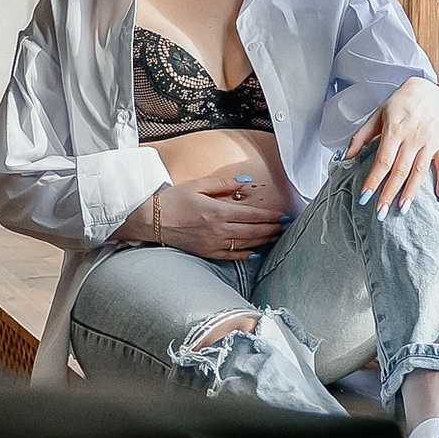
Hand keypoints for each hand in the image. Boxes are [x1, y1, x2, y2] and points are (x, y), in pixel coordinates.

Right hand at [142, 162, 291, 259]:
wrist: (153, 220)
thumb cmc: (174, 200)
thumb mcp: (198, 184)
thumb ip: (223, 183)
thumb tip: (245, 182)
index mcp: (218, 211)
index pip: (252, 215)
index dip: (270, 216)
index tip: (283, 216)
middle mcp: (218, 229)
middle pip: (253, 231)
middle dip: (271, 229)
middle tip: (285, 227)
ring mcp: (213, 243)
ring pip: (245, 244)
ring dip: (263, 241)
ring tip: (275, 237)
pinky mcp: (206, 252)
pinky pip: (231, 255)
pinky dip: (245, 254)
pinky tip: (255, 252)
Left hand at [349, 78, 438, 215]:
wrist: (426, 90)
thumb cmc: (399, 104)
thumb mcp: (376, 115)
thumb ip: (361, 137)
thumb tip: (346, 157)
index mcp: (394, 130)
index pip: (382, 160)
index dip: (373, 180)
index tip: (365, 196)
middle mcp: (412, 137)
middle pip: (399, 170)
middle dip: (389, 193)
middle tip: (381, 212)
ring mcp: (429, 141)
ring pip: (419, 171)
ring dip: (411, 192)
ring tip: (403, 210)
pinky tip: (438, 197)